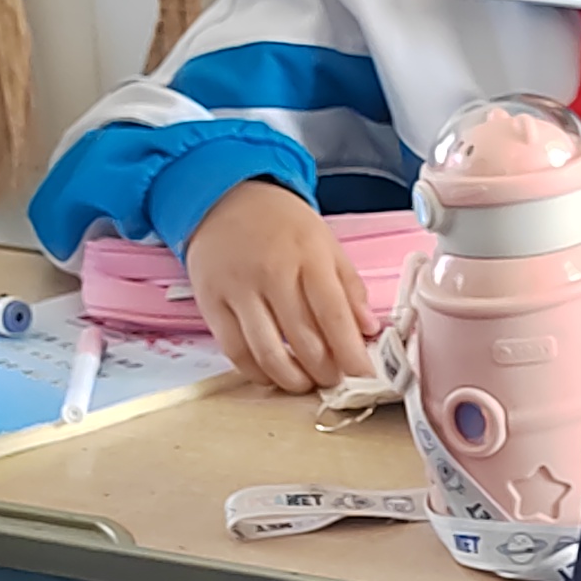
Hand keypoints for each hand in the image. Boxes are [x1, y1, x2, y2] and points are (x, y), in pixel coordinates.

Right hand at [183, 183, 379, 392]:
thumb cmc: (280, 223)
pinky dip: (256, 371)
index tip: (364, 375)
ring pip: (267, 351)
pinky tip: (271, 375)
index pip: (333, 314)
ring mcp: (238, 289)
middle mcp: (272, 272)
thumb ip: (349, 286)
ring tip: (306, 383)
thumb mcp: (325, 243)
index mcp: (308, 256)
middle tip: (335, 381)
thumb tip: (368, 328)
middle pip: (302, 338)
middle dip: (324, 371)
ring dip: (292, 379)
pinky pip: (234, 350)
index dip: (351, 353)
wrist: (224, 196)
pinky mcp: (211, 302)